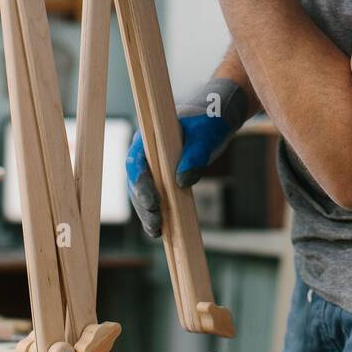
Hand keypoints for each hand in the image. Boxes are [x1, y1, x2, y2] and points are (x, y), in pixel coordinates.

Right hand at [125, 78, 247, 237]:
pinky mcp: (162, 176)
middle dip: (144, 205)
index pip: (136, 161)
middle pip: (136, 182)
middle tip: (156, 224)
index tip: (153, 202)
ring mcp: (153, 165)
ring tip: (157, 232)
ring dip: (148, 213)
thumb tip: (183, 180)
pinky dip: (157, 212)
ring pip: (142, 193)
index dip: (141, 183)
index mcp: (149, 136)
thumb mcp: (206, 135)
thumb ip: (195, 155)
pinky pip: (154, 196)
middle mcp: (146, 152)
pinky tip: (163, 230)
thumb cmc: (209, 122)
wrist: (215, 119)